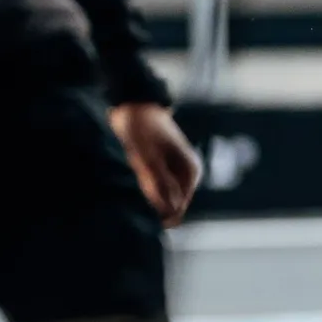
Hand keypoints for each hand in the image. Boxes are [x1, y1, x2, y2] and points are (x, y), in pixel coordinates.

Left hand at [110, 101, 202, 226]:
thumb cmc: (142, 129)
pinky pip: (153, 189)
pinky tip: (131, 177)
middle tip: (132, 192)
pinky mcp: (162, 170)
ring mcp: (174, 172)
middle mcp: (186, 175)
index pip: (177, 209)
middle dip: (151, 205)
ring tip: (131, 181)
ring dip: (145, 196)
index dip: (158, 215)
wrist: (134, 106)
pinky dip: (142, 188)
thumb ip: (159, 183)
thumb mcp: (147, 156)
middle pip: (169, 205)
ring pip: (160, 198)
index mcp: (190, 172)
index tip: (136, 209)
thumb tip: (168, 210)